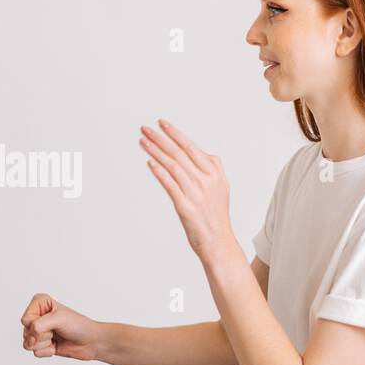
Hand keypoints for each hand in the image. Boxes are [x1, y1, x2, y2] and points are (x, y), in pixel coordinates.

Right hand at [20, 293, 105, 360]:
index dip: (37, 325)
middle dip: (41, 335)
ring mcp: (38, 331)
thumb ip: (39, 325)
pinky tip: (56, 345)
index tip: (53, 321)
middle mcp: (37, 315)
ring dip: (44, 344)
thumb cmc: (78, 325)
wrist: (91, 342)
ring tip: (56, 337)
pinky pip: (35, 352)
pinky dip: (47, 351)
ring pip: (27, 343)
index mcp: (40, 303)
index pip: (26, 319)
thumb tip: (29, 338)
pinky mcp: (41, 344)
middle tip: (56, 330)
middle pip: (26, 331)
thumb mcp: (59, 319)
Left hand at [140, 119, 235, 260]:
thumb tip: (201, 152)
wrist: (218, 240)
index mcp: (214, 172)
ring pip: (172, 166)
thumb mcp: (221, 186)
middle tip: (146, 129)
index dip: (175, 134)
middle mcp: (206, 180)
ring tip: (143, 141)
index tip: (162, 124)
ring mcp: (196, 193)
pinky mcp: (185, 206)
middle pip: (179, 153)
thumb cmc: (216, 215)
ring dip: (156, 151)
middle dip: (160, 139)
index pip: (191, 147)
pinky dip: (159, 172)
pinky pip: (170, 185)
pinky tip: (150, 163)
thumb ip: (212, 168)